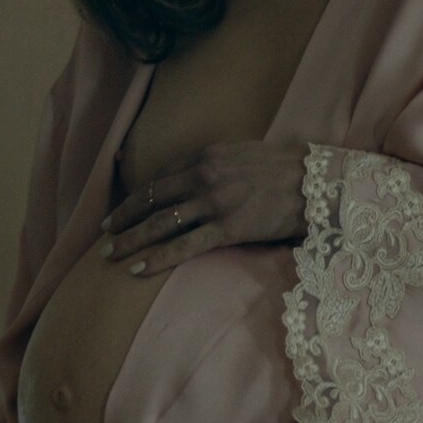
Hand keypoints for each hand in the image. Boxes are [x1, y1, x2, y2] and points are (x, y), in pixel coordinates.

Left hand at [98, 140, 309, 275]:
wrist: (318, 182)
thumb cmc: (285, 169)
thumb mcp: (242, 154)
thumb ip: (215, 164)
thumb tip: (195, 176)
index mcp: (206, 156)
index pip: (160, 178)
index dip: (138, 196)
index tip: (124, 208)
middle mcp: (203, 177)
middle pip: (151, 200)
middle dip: (123, 217)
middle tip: (103, 231)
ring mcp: (214, 203)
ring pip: (161, 224)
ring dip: (131, 239)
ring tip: (110, 253)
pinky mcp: (228, 228)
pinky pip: (184, 246)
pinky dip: (157, 258)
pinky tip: (138, 269)